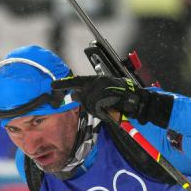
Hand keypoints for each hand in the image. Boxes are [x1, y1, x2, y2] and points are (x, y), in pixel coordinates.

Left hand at [52, 75, 173, 126]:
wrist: (138, 102)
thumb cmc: (120, 102)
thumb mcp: (101, 99)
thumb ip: (87, 97)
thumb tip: (74, 95)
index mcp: (97, 80)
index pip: (77, 81)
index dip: (64, 84)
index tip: (52, 85)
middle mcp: (99, 81)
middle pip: (83, 95)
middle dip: (89, 105)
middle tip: (102, 108)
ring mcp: (103, 86)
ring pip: (90, 102)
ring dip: (97, 109)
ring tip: (109, 107)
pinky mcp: (108, 93)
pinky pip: (98, 105)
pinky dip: (102, 110)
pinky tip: (111, 108)